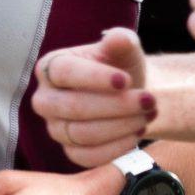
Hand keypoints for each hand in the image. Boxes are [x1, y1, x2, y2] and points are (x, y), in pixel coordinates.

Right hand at [31, 27, 154, 168]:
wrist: (129, 94)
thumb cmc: (121, 67)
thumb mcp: (124, 48)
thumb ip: (120, 40)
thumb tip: (118, 38)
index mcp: (50, 68)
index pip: (64, 72)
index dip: (94, 78)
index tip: (126, 80)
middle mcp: (45, 99)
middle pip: (72, 107)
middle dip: (116, 106)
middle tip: (149, 100)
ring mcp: (55, 128)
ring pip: (81, 134)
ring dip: (121, 126)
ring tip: (148, 114)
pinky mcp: (70, 151)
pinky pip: (87, 157)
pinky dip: (116, 148)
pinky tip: (137, 133)